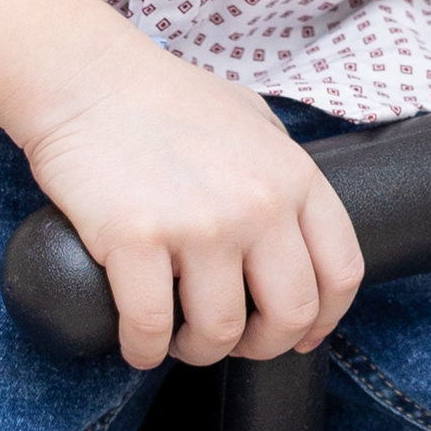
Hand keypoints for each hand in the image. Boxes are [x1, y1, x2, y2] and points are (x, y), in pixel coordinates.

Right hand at [17, 28, 364, 371]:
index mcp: (294, 175)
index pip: (341, 271)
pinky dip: (143, 350)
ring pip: (219, 332)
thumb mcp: (251, 119)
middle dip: (260, 344)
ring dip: (196, 349)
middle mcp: (259, 202)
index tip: (296, 333)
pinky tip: (137, 341)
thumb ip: (282, 168)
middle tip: (229, 338)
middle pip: (290, 315)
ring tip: (176, 334)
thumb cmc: (166, 99)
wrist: (89, 79)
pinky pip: (151, 330)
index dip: (322, 319)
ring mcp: (201, 223)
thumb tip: (298, 229)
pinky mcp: (138, 240)